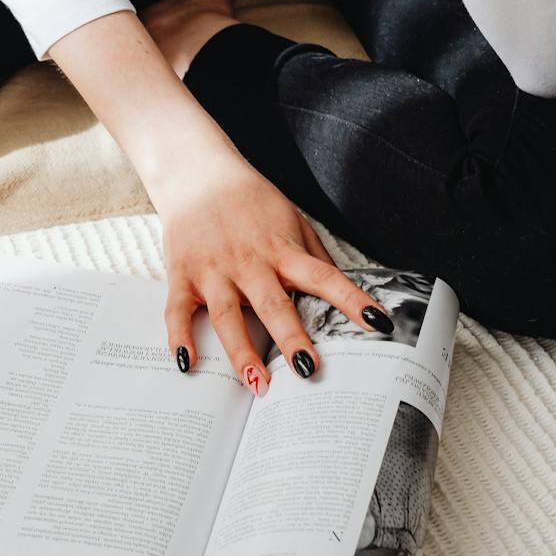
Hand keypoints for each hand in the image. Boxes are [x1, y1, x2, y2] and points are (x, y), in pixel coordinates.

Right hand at [152, 149, 388, 391]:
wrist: (196, 171)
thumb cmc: (249, 200)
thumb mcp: (292, 219)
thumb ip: (313, 256)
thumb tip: (342, 290)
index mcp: (282, 250)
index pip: (324, 277)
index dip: (352, 300)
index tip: (377, 323)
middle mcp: (249, 262)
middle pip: (274, 304)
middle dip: (292, 338)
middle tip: (309, 371)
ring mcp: (213, 271)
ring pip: (227, 316)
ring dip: (241, 351)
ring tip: (256, 383)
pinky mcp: (182, 275)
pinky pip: (177, 311)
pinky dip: (179, 337)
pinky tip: (187, 363)